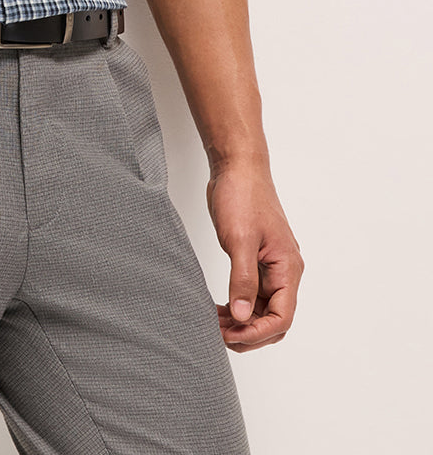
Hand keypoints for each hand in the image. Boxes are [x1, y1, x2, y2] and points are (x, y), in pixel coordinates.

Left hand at [206, 160, 303, 352]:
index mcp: (287, 268)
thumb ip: (243, 279)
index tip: (231, 336)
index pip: (282, 317)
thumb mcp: (239, 239)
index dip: (258, 333)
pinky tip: (219, 309)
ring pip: (260, 309)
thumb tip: (243, 316)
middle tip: (219, 335)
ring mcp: (269, 267)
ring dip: (241, 321)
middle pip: (273, 319)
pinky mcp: (254, 260)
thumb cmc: (242, 196)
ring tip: (214, 323)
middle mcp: (283, 271)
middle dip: (249, 332)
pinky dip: (237, 306)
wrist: (236, 167)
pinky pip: (251, 294)